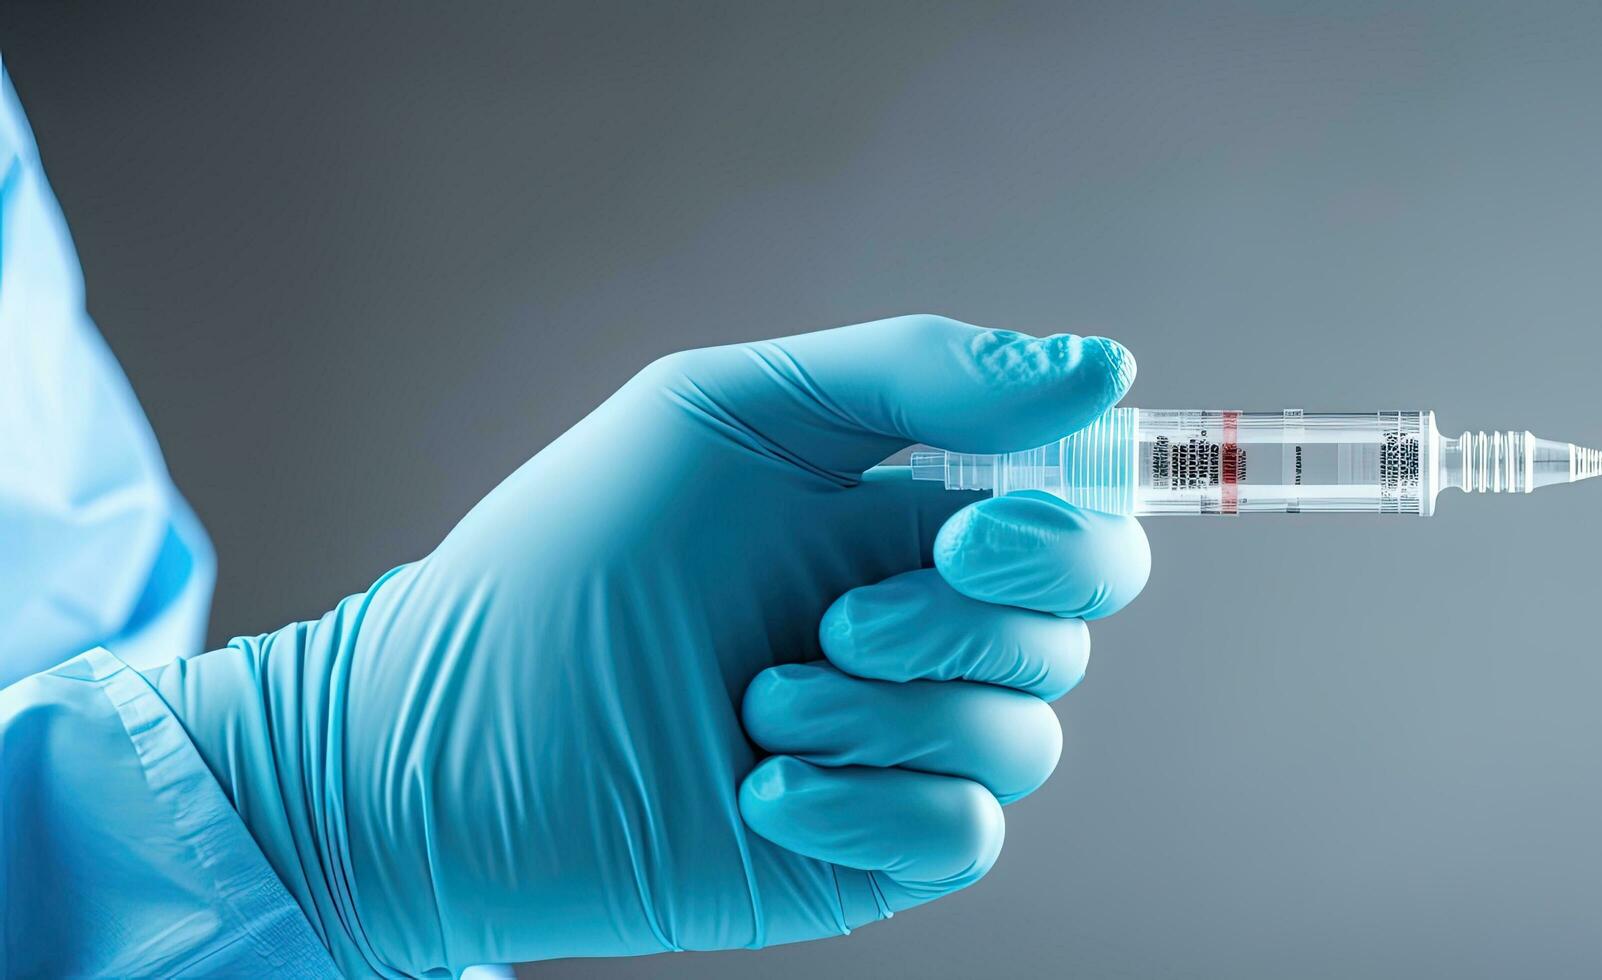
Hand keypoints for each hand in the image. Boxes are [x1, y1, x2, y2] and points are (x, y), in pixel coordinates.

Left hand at [150, 315, 1147, 972]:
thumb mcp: (729, 415)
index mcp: (906, 523)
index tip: (975, 528)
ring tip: (757, 702)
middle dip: (966, 624)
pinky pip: (964, 834)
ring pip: (1023, 737)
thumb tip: (1099, 366)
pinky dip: (874, 805)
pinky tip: (762, 787)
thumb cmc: (569, 562)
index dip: (1067, 531)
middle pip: (1068, 633)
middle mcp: (921, 635)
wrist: (443, 739)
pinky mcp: (866, 852)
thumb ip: (918, 375)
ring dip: (889, 715)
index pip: (1076, 524)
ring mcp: (897, 748)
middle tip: (840, 620)